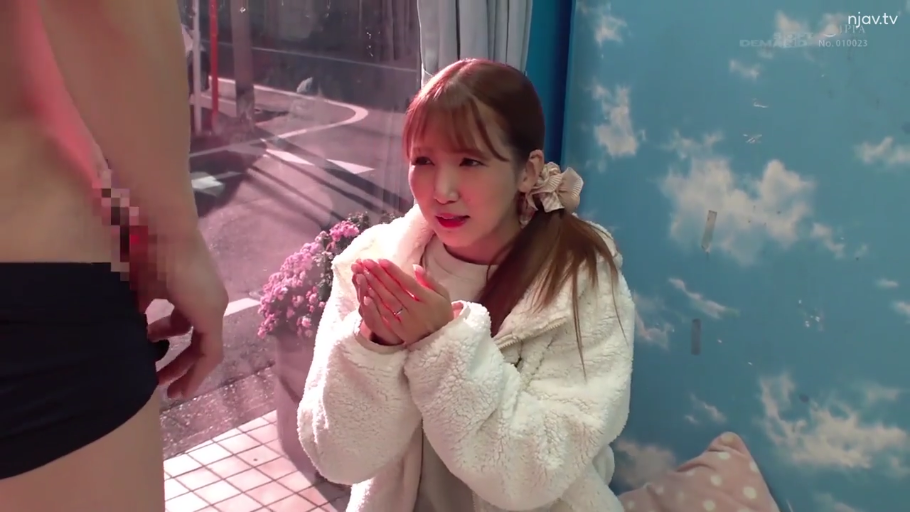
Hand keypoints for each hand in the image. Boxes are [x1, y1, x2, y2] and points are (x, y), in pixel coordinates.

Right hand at [143, 231, 227, 398]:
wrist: (161, 228)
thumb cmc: (146, 250)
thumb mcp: (140, 285)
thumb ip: (140, 305)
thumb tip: (133, 323)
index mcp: (193, 292)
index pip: (186, 325)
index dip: (169, 344)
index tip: (152, 360)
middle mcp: (209, 300)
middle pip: (198, 340)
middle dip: (178, 363)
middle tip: (158, 380)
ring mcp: (213, 307)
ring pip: (205, 349)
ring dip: (184, 369)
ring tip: (162, 383)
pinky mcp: (212, 314)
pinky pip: (210, 352)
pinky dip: (197, 371)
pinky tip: (181, 386)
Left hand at [359, 259, 452, 344]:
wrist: (441, 340)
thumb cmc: (442, 313)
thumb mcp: (443, 295)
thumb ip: (429, 281)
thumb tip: (415, 267)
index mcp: (427, 299)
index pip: (407, 282)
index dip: (393, 271)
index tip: (381, 260)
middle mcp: (416, 309)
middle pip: (394, 289)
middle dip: (379, 274)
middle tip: (367, 262)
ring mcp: (406, 320)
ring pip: (388, 301)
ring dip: (374, 286)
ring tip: (363, 274)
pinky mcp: (399, 330)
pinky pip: (385, 315)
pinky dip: (376, 304)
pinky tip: (367, 293)